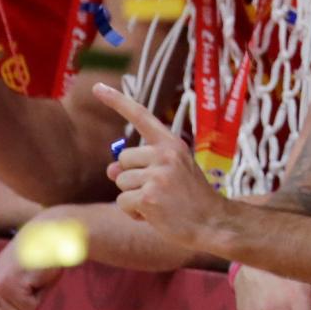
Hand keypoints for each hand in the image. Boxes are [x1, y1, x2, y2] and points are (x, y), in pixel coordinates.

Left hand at [96, 83, 228, 250]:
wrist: (213, 222)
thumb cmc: (190, 198)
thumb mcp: (171, 173)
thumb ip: (142, 166)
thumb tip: (110, 169)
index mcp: (172, 144)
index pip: (141, 116)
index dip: (117, 101)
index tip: (97, 87)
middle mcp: (165, 154)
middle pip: (122, 160)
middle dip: (131, 178)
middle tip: (158, 191)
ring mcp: (158, 175)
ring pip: (120, 182)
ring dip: (132, 197)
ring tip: (158, 204)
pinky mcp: (149, 197)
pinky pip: (123, 202)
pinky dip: (133, 213)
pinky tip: (154, 215)